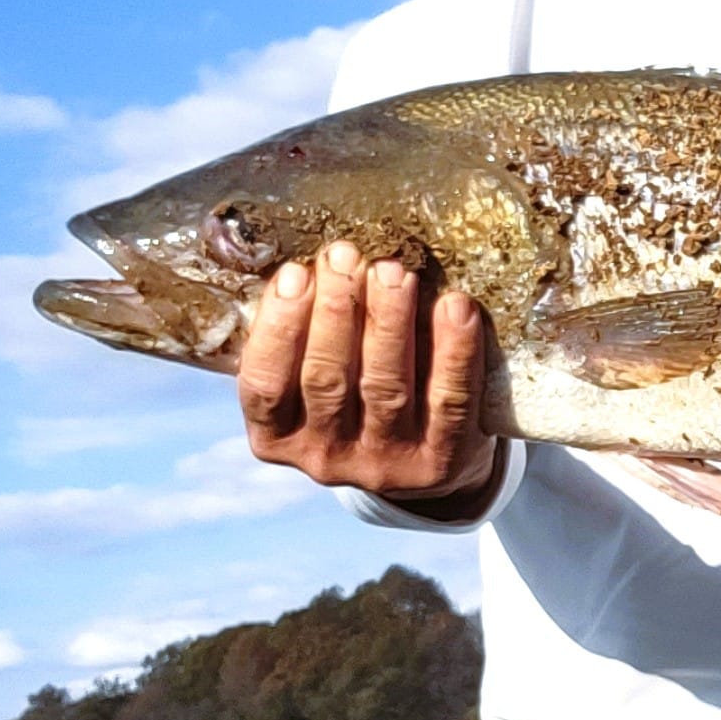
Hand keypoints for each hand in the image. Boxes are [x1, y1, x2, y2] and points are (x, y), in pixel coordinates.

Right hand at [236, 240, 499, 510]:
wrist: (433, 456)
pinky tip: (456, 306)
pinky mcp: (442, 461)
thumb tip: (305, 257)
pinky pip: (450, 401)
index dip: (278, 328)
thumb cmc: (361, 391)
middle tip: (346, 256)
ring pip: (385, 387)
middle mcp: (326, 457)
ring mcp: (385, 463)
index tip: (294, 272)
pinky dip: (454, 351)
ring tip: (393, 271)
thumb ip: (304, 332)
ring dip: (389, 322)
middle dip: (336, 310)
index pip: (265, 386)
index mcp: (279, 436)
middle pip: (326, 379)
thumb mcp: (316, 375)